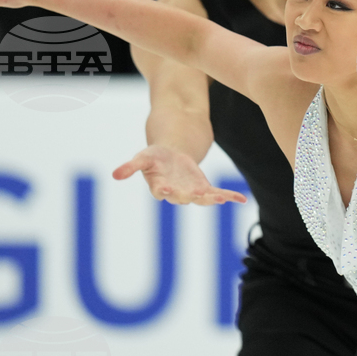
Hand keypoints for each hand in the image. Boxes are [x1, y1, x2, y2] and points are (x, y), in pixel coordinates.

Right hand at [113, 144, 247, 204]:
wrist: (170, 155)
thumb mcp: (142, 157)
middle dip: (190, 196)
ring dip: (212, 199)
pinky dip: (230, 196)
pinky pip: (218, 194)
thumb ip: (130, 166)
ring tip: (221, 199)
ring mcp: (192, 192)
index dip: (163, 190)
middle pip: (183, 197)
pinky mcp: (204, 189)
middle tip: (197, 195)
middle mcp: (176, 193)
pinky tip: (242, 200)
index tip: (165, 190)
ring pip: (202, 198)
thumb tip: (114, 174)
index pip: (161, 191)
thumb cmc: (154, 158)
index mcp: (159, 187)